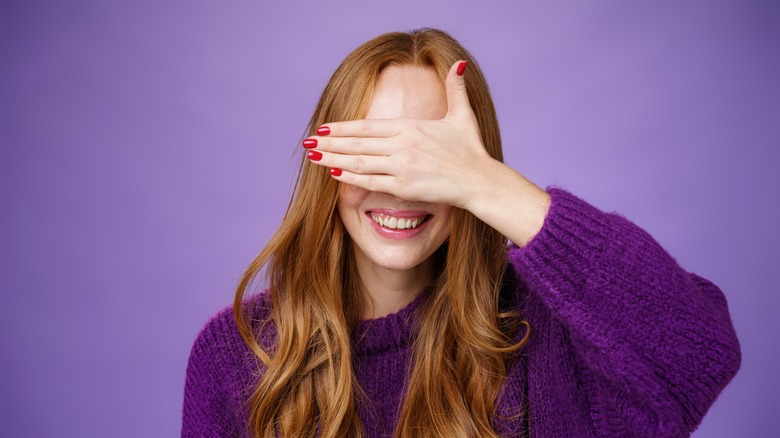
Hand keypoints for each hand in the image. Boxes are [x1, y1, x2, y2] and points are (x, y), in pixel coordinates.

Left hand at [304, 60, 492, 209]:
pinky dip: (350, 177)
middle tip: (307, 143)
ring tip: (312, 157)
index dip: (342, 127)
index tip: (323, 128)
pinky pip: (370, 181)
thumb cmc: (471, 150)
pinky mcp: (403, 186)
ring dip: (332, 158)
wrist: (480, 180)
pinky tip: (333, 173)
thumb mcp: (462, 115)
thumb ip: (456, 89)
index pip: (366, 127)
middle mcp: (402, 144)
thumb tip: (459, 64)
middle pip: (357, 143)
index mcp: (410, 127)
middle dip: (329, 143)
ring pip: (358, 161)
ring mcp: (401, 166)